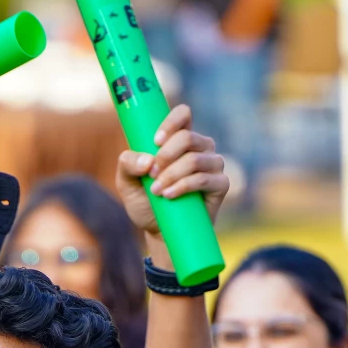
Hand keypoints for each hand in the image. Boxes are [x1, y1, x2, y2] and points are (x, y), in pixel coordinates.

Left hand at [116, 104, 228, 257]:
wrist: (160, 232)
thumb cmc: (146, 203)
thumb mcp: (127, 183)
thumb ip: (127, 165)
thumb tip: (147, 159)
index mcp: (180, 139)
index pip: (183, 114)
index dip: (171, 123)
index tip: (154, 141)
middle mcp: (200, 147)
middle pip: (187, 137)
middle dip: (165, 156)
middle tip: (151, 174)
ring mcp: (213, 164)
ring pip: (194, 159)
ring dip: (171, 174)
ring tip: (157, 191)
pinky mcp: (220, 184)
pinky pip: (204, 178)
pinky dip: (183, 186)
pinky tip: (169, 196)